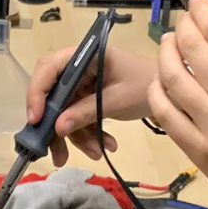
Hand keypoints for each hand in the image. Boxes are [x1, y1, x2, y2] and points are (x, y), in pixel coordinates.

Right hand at [25, 43, 157, 165]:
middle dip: (55, 126)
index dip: (37, 92)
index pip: (49, 67)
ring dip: (76, 136)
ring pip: (64, 112)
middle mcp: (78, 68)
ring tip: (96, 153)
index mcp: (85, 55)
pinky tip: (106, 146)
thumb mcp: (117, 100)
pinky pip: (78, 119)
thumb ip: (86, 112)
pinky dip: (88, 135)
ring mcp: (82, 85)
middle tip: (56, 152)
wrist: (171, 94)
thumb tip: (57, 128)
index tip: (36, 120)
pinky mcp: (87, 99)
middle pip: (52, 95)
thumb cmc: (147, 85)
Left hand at [148, 0, 207, 208]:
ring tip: (167, 45)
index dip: (202, 12)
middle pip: (193, 50)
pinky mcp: (196, 150)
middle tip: (181, 23)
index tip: (196, 4)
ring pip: (173, 78)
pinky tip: (160, 81)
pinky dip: (157, 90)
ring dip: (165, 54)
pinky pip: (164, 113)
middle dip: (182, 28)